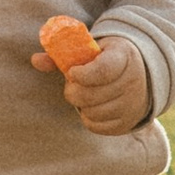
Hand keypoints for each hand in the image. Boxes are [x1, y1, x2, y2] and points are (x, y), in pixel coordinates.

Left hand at [31, 22, 154, 136]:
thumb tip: (35, 60)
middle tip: (72, 84)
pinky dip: (87, 118)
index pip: (102, 70)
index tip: (72, 72)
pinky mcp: (128, 122)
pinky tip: (89, 106)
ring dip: (80, 104)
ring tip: (83, 94)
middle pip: (92, 95)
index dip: (81, 74)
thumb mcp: (90, 48)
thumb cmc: (105, 57)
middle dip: (73, 90)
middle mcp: (132, 81)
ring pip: (92, 112)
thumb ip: (62, 54)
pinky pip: (97, 126)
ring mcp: (132, 104)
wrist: (139, 73)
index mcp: (123, 56)